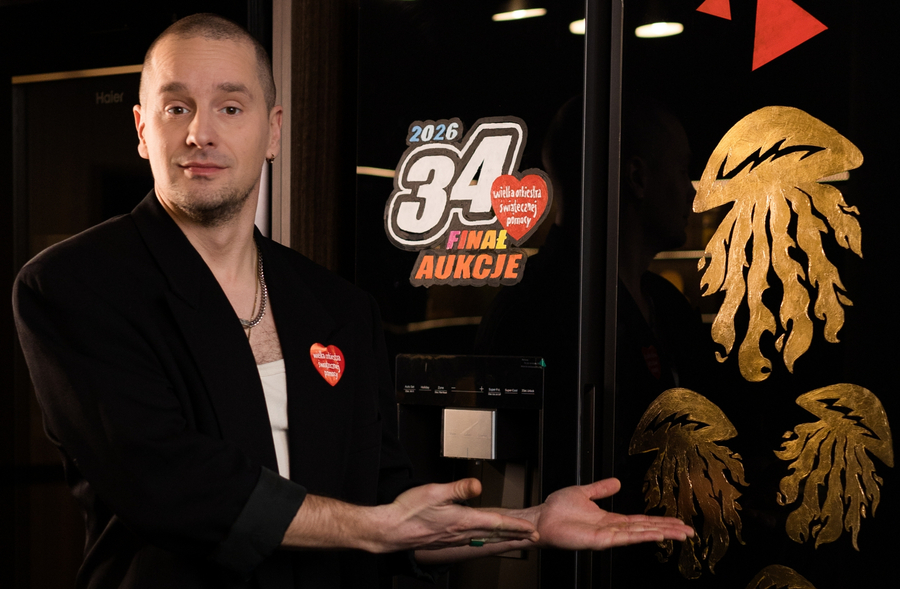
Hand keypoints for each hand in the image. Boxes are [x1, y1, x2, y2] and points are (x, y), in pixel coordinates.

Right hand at [370, 478, 537, 552]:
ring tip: (513, 537)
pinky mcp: (445, 539)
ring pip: (484, 539)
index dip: (516, 526)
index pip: (496, 523)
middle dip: (515, 535)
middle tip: (531, 537)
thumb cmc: (409, 512)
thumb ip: (458, 488)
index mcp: (462, 520)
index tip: (531, 530)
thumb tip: (478, 485)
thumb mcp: (435, 492)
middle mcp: (461, 532)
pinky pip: (472, 540)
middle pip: (494, 534)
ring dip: (501, 537)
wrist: (392, 530)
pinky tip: (482, 538)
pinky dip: (484, 539)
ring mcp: (453, 538)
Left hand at [529, 478, 692, 549]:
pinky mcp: (599, 541)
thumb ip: (601, 489)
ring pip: (640, 535)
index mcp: (609, 519)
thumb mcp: (584, 492)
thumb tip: (617, 482)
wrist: (541, 517)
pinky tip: (656, 535)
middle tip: (689, 532)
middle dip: (669, 530)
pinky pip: (624, 538)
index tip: (678, 521)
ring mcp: (607, 536)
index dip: (660, 521)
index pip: (641, 521)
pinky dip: (641, 536)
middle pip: (646, 529)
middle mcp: (611, 529)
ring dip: (661, 533)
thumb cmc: (557, 509)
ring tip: (680, 534)